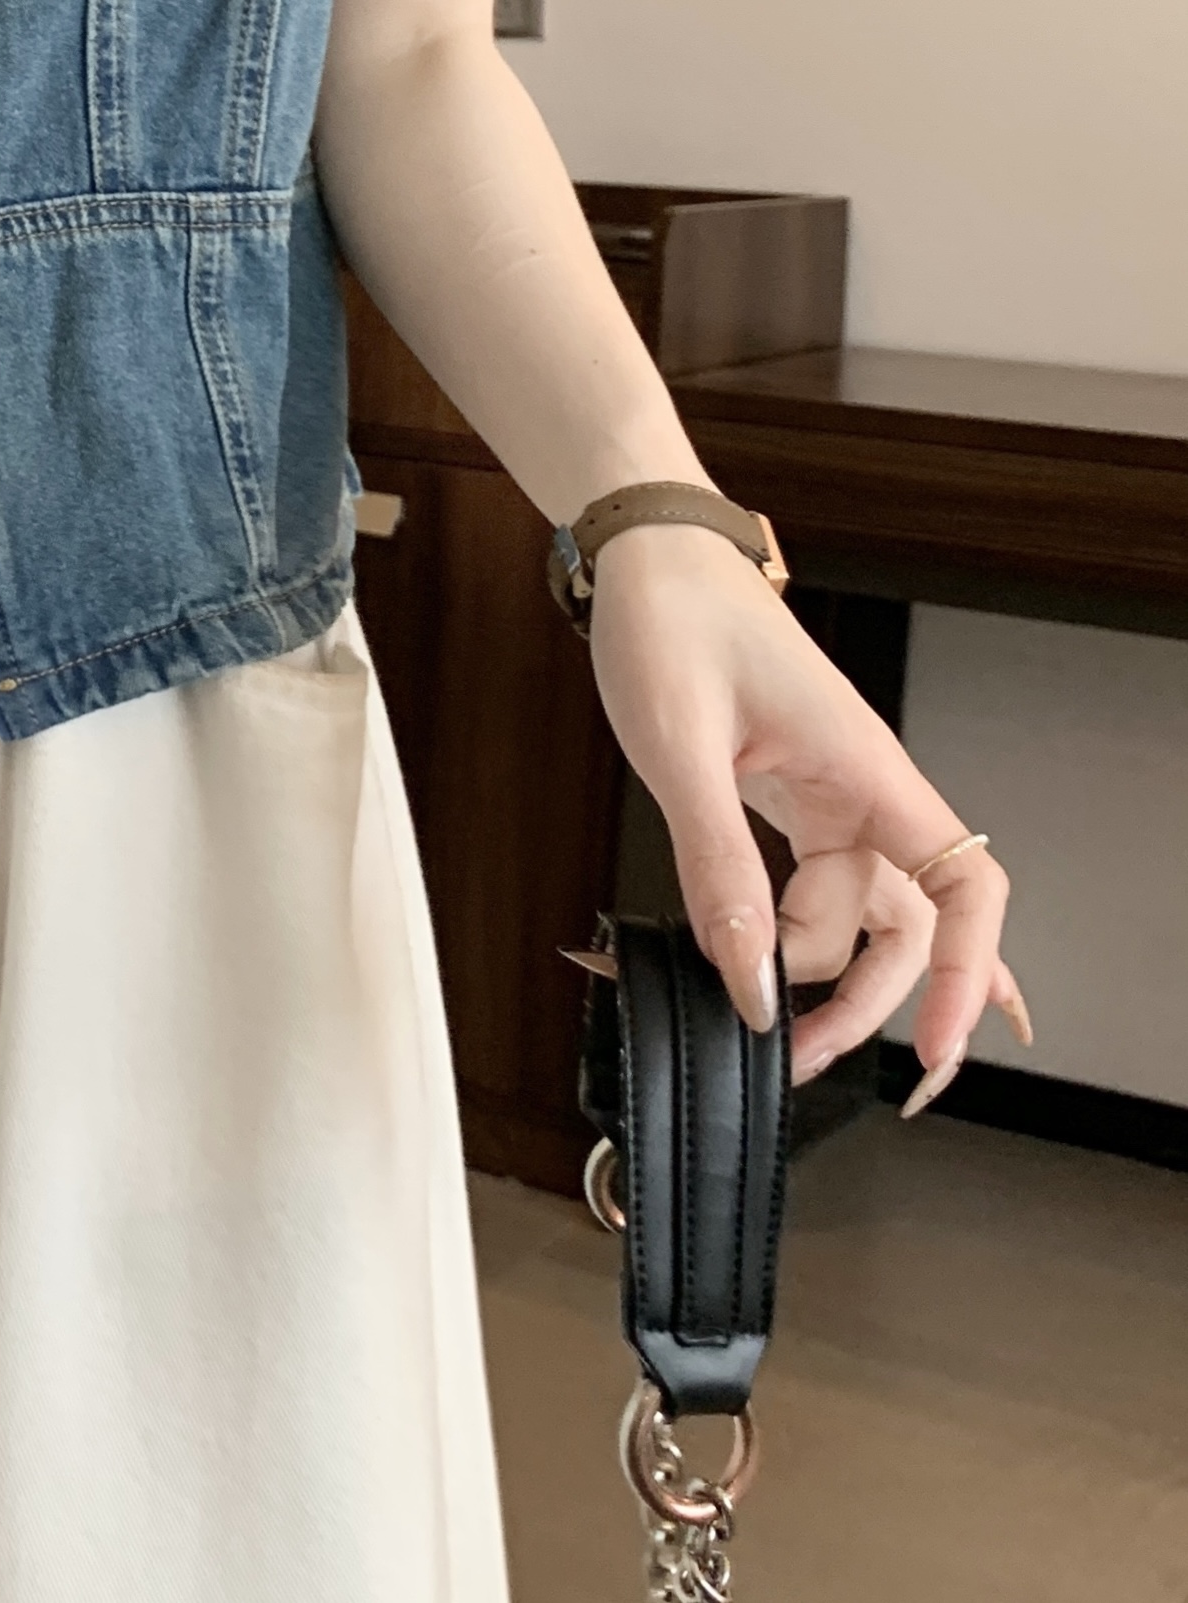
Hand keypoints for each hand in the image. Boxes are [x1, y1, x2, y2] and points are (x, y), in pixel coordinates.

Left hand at [587, 522, 1030, 1102]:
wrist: (644, 554)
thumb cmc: (670, 620)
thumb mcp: (682, 748)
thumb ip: (717, 866)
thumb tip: (750, 979)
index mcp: (864, 769)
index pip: (964, 885)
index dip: (965, 973)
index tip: (934, 1047)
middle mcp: (861, 789)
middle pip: (906, 924)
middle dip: (864, 1000)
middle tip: (795, 1055)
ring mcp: (827, 796)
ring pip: (853, 912)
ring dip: (815, 973)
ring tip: (756, 1019)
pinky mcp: (786, 797)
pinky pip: (813, 885)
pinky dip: (793, 935)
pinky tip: (787, 979)